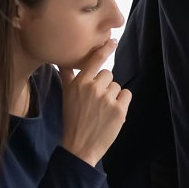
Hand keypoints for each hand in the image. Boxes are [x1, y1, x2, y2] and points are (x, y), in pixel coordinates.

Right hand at [60, 40, 131, 165]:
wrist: (80, 146)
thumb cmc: (73, 119)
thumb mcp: (66, 95)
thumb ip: (67, 75)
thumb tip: (61, 59)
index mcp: (79, 83)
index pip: (95, 59)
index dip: (105, 48)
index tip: (113, 40)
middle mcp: (93, 88)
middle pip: (108, 74)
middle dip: (104, 85)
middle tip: (95, 102)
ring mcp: (107, 99)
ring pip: (117, 86)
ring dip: (112, 96)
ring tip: (101, 110)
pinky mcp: (119, 110)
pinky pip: (127, 95)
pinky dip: (122, 102)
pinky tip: (111, 113)